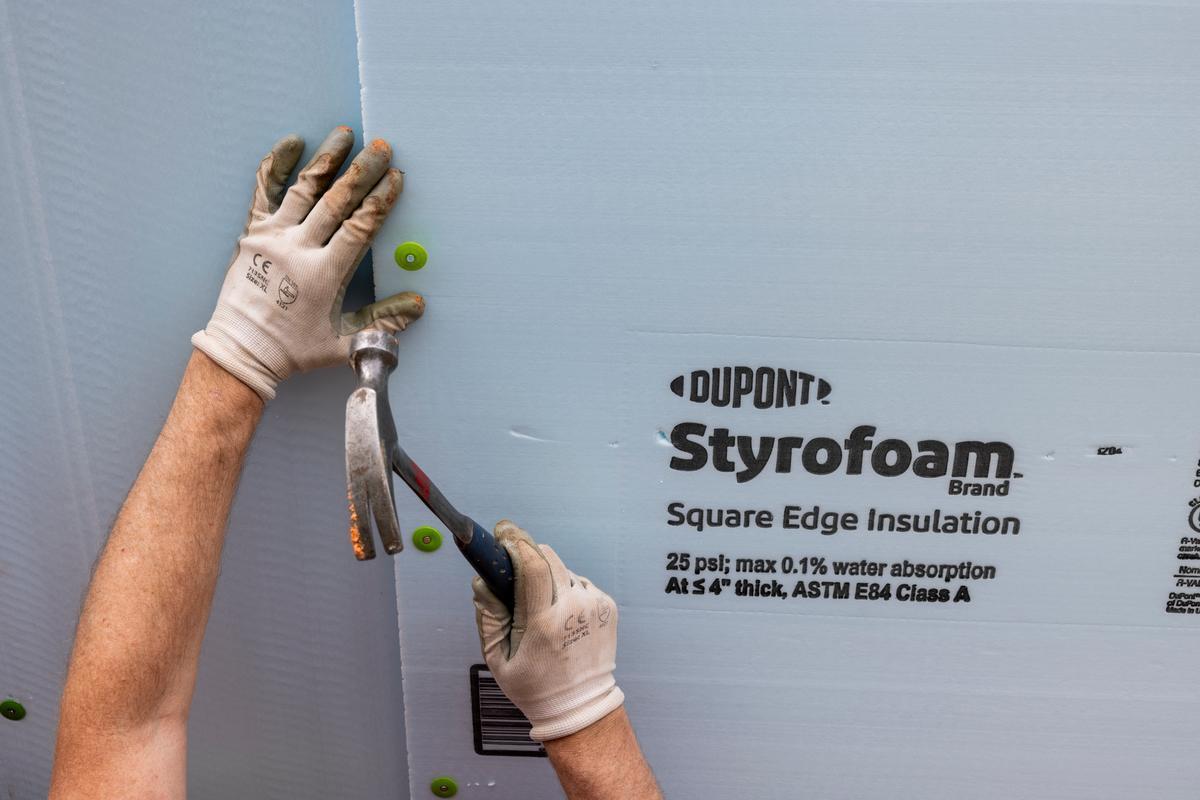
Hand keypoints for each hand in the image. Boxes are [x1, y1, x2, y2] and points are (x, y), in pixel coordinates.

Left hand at [192, 127, 423, 399]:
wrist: (241, 350)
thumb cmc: (293, 350)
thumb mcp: (345, 342)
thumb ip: (383, 322)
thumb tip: (417, 304)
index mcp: (324, 273)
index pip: (360, 226)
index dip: (380, 199)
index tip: (396, 178)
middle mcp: (298, 249)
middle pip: (336, 200)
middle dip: (362, 171)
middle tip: (381, 147)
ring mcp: (272, 237)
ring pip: (304, 188)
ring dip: (326, 159)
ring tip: (344, 134)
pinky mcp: (252, 233)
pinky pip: (264, 191)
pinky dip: (276, 164)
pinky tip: (292, 143)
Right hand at [473, 521, 623, 740]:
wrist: (581, 705)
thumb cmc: (535, 687)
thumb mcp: (499, 660)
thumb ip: (488, 618)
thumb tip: (481, 583)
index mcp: (545, 624)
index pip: (533, 567)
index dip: (517, 544)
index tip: (504, 533)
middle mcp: (573, 610)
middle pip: (549, 558)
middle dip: (528, 550)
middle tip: (512, 550)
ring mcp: (594, 606)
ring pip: (564, 570)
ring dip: (548, 574)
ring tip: (538, 601)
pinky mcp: (607, 606)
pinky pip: (580, 583)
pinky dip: (566, 588)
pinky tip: (560, 611)